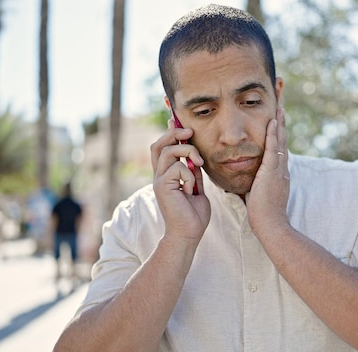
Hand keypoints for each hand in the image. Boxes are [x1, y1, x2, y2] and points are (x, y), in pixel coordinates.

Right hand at [150, 119, 210, 242]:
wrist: (189, 235)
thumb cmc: (194, 215)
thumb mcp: (197, 188)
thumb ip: (194, 172)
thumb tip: (196, 155)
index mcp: (167, 174)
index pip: (163, 147)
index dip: (168, 131)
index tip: (175, 118)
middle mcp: (160, 175)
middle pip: (159, 144)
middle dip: (174, 133)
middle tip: (189, 132)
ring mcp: (159, 180)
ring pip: (167, 151)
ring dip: (187, 151)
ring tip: (199, 162)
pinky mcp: (162, 187)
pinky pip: (176, 167)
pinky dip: (188, 172)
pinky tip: (192, 187)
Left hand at [247, 108, 290, 234]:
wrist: (271, 224)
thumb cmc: (263, 216)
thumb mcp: (259, 196)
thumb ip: (255, 187)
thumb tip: (247, 184)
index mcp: (279, 175)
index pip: (279, 151)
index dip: (279, 137)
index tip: (277, 124)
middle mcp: (282, 170)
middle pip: (283, 142)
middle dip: (282, 124)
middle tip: (281, 108)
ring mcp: (279, 169)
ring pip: (281, 141)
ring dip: (280, 123)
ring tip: (280, 107)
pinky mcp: (272, 171)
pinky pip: (273, 148)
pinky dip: (273, 134)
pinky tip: (272, 121)